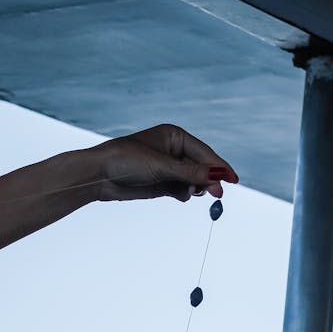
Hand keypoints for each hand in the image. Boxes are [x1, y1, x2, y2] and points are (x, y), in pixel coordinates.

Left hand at [87, 123, 238, 202]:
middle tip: (217, 194)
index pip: (204, 152)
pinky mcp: (161, 183)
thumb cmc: (127, 160)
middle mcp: (173, 150)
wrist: (99, 175)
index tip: (233, 180)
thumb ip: (191, 173)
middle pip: (201, 167)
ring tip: (194, 193)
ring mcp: (167, 167)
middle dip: (208, 180)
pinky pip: (182, 189)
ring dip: (196, 188)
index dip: (219, 167)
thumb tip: (218, 176)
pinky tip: (182, 195)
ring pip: (193, 180)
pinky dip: (184, 193)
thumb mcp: (162, 166)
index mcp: (175, 136)